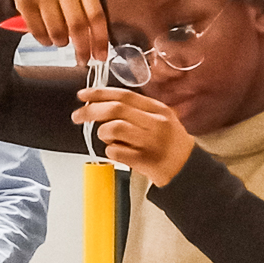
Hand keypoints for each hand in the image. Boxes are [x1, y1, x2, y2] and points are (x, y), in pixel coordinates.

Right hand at [13, 0, 108, 64]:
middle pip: (78, 25)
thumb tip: (97, 48)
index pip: (96, 16)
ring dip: (61, 43)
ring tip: (61, 40)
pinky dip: (45, 41)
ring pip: (57, 31)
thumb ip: (88, 16)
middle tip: (83, 59)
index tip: (100, 56)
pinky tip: (47, 36)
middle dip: (82, 48)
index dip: (100, 40)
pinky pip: (38, 32)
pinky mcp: (26, 1)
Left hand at [73, 87, 194, 185]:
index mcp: (158, 109)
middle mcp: (155, 123)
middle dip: (90, 111)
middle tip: (77, 116)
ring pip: (113, 129)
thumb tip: (101, 103)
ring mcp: (150, 142)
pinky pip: (115, 151)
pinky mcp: (144, 161)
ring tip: (109, 139)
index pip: (124, 95)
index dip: (100, 93)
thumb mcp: (160, 119)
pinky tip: (119, 152)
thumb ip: (136, 110)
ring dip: (103, 133)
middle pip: (115, 109)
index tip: (83, 95)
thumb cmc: (168, 143)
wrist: (186, 169)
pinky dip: (110, 151)